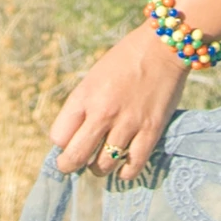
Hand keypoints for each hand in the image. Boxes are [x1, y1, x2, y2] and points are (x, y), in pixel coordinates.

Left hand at [50, 24, 186, 183]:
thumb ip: (83, 106)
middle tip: (73, 165)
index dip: (61, 143)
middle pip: (75, 157)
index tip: (68, 142)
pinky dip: (124, 173)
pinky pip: (133, 166)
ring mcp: (128, 123)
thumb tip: (72, 138)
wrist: (162, 47)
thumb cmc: (125, 61)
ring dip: (98, 169)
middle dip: (69, 165)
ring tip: (101, 163)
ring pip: (103, 166)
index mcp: (84, 96)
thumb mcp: (94, 78)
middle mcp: (103, 112)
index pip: (58, 137)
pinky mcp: (151, 130)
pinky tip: (123, 168)